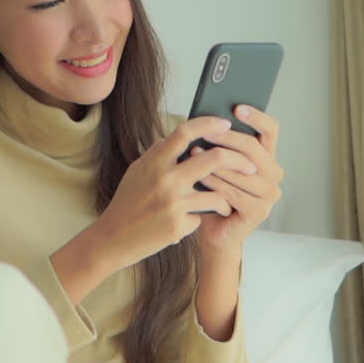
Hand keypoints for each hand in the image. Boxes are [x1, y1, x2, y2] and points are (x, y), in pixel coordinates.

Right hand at [92, 115, 259, 270]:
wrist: (113, 238)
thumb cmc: (127, 203)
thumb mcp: (138, 171)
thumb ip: (159, 154)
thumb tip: (180, 137)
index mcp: (154, 162)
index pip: (185, 132)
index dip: (208, 124)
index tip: (225, 124)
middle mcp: (164, 180)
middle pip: (214, 159)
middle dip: (238, 160)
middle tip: (250, 164)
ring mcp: (173, 203)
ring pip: (217, 194)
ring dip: (226, 198)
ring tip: (225, 203)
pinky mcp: (178, 225)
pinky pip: (203, 216)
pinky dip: (202, 217)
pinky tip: (192, 221)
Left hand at [188, 104, 283, 250]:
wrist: (213, 231)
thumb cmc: (212, 194)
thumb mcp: (215, 164)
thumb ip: (219, 144)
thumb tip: (207, 116)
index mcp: (266, 157)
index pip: (270, 130)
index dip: (256, 117)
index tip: (237, 107)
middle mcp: (273, 174)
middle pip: (254, 148)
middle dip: (227, 139)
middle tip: (206, 131)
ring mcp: (269, 194)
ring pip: (242, 171)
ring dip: (216, 161)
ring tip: (194, 151)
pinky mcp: (260, 211)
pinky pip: (234, 192)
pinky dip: (215, 183)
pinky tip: (200, 177)